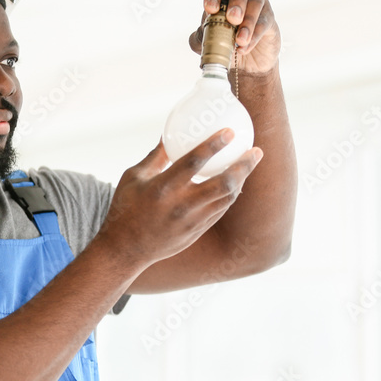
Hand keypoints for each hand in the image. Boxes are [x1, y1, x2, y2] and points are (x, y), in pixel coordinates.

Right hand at [96, 130, 262, 270]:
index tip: (230, 132)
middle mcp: (181, 205)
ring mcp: (192, 221)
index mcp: (163, 187)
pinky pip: (220, 210)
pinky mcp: (196, 232)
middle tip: (255, 151)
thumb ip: (155, 156)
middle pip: (224, 184)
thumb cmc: (125, 208)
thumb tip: (169, 135)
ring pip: (227, 198)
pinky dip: (229, 195)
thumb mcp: (134, 177)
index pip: (195, 161)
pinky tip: (234, 184)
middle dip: (244, 166)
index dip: (215, 144)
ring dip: (242, 180)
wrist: (125, 249)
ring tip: (249, 164)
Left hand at [189, 0, 280, 74]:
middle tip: (232, 18)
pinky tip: (244, 47)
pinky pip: (264, 21)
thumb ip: (201, 37)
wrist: (246, 61)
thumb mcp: (209, 42)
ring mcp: (257, 3)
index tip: (211, 9)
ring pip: (256, 1)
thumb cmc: (226, 44)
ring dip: (248, 21)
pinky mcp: (269, 18)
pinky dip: (254, 35)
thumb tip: (201, 33)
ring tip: (240, 40)